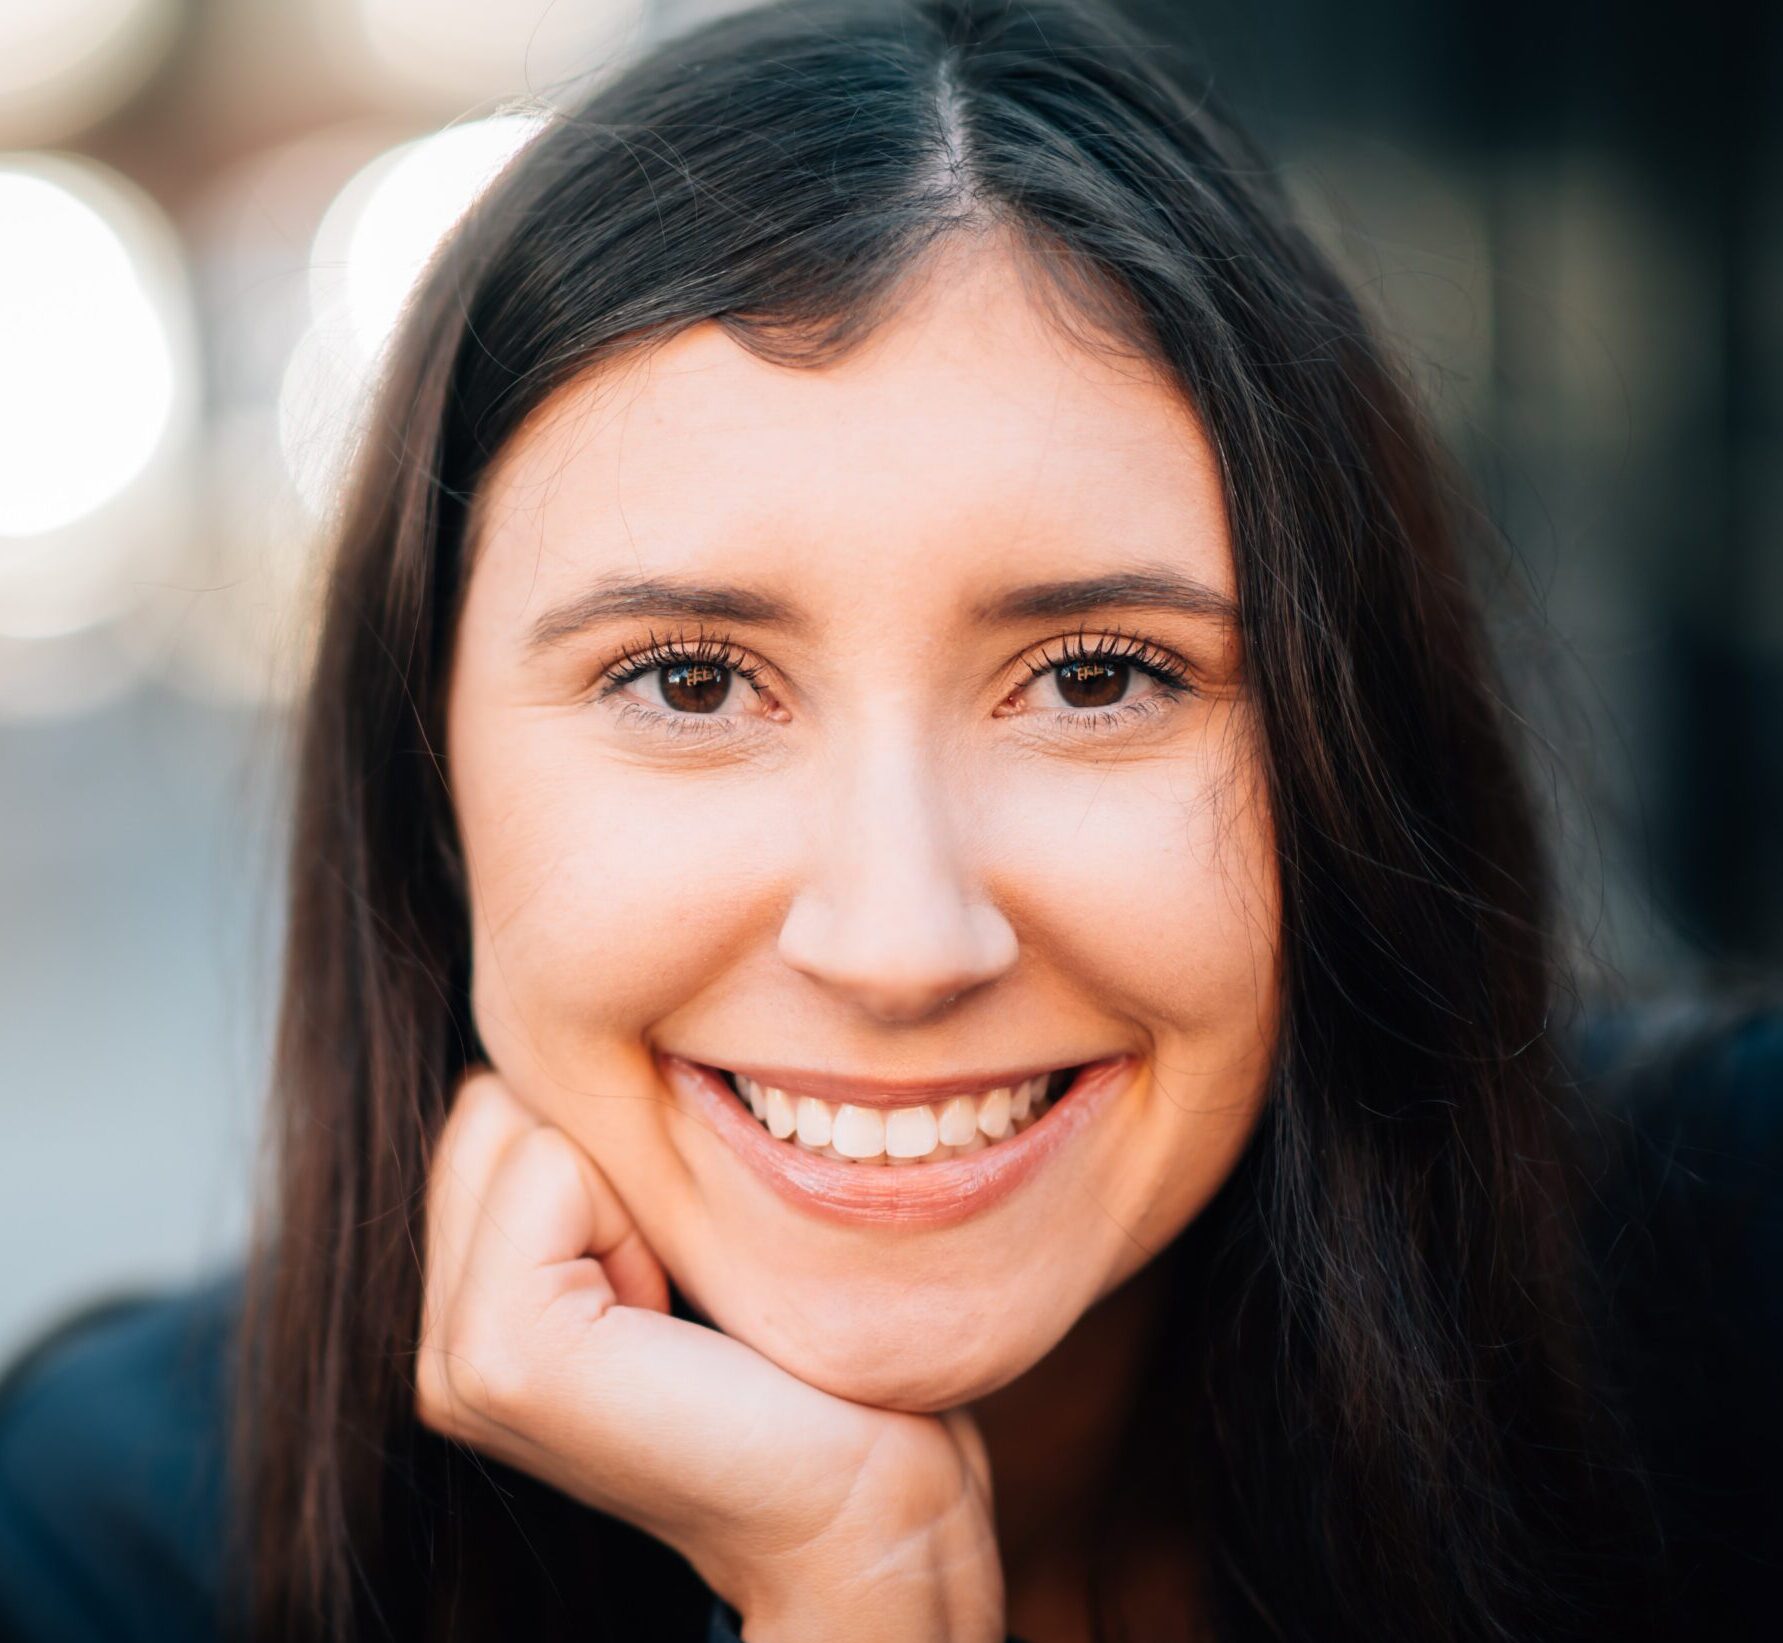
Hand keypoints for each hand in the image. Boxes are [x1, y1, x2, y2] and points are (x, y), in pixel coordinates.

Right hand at [416, 1066, 1005, 1642]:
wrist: (863, 1507)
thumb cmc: (800, 1355)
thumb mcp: (677, 1227)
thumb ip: (593, 1154)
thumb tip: (579, 1016)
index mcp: (469, 1302)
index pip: (494, 1095)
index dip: (611, 1138)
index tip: (677, 1250)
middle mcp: (438, 1335)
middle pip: (494, 1094)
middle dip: (607, 1147)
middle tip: (680, 1272)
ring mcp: (455, 1358)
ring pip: (516, 1114)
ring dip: (628, 1177)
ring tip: (680, 1294)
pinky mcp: (501, 1359)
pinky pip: (549, 1167)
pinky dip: (637, 1213)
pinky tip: (677, 1314)